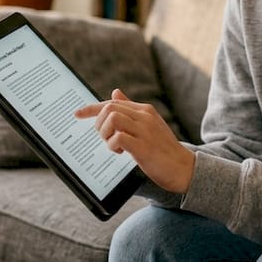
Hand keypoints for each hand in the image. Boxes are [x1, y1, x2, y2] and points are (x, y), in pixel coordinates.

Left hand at [74, 89, 195, 193]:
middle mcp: (145, 116)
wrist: (184, 168)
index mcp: (145, 110)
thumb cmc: (163, 149)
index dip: (91, 108)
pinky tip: (119, 153)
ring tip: (113, 146)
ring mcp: (145, 131)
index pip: (112, 102)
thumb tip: (115, 93)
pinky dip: (112, 145)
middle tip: (105, 138)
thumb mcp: (148, 125)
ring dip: (105, 134)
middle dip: (98, 123)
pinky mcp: (143, 147)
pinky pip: (118, 138)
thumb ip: (131, 109)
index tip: (77, 114)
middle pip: (109, 108)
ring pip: (112, 119)